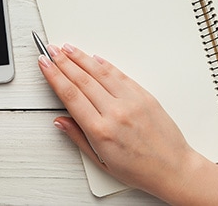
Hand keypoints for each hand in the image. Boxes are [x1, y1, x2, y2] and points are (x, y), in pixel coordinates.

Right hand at [38, 44, 217, 204]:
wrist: (173, 168)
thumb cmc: (139, 170)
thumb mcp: (100, 161)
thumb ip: (78, 137)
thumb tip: (60, 121)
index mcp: (100, 130)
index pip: (70, 94)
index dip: (54, 75)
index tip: (44, 64)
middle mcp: (115, 112)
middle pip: (82, 79)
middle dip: (63, 61)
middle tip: (51, 50)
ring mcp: (131, 101)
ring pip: (100, 72)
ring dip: (81, 57)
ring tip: (67, 48)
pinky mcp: (144, 95)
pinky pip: (120, 75)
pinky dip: (105, 65)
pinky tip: (94, 58)